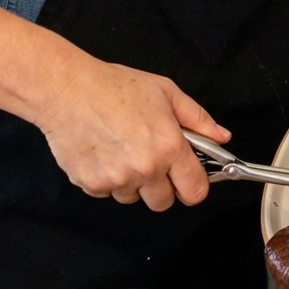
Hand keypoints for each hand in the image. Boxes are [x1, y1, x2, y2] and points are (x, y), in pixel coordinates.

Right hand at [37, 51, 228, 212]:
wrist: (66, 89)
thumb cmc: (113, 86)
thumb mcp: (165, 92)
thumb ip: (197, 118)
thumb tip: (221, 137)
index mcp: (169, 147)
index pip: (195, 191)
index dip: (193, 186)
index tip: (186, 178)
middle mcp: (145, 168)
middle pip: (163, 202)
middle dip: (160, 186)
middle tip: (149, 159)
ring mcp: (117, 180)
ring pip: (132, 197)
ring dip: (131, 182)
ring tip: (120, 149)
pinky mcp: (91, 185)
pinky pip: (107, 193)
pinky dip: (106, 178)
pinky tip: (102, 152)